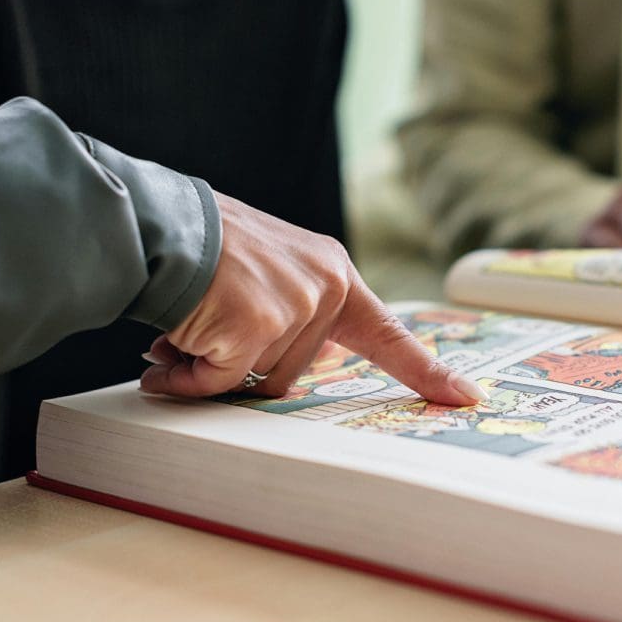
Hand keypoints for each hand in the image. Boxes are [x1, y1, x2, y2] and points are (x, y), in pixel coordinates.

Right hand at [139, 191, 486, 405]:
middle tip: (204, 331)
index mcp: (332, 273)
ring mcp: (296, 306)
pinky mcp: (259, 325)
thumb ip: (285, 318)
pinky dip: (188, 374)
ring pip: (256, 382)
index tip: (465, 397)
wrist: (156, 224)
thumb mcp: (264, 271)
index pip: (386, 332)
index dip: (424, 370)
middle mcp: (324, 286)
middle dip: (242, 366)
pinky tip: (170, 340)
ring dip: (210, 368)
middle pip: (294, 374)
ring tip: (185, 326)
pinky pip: (223, 382)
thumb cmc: (198, 250)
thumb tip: (252, 380)